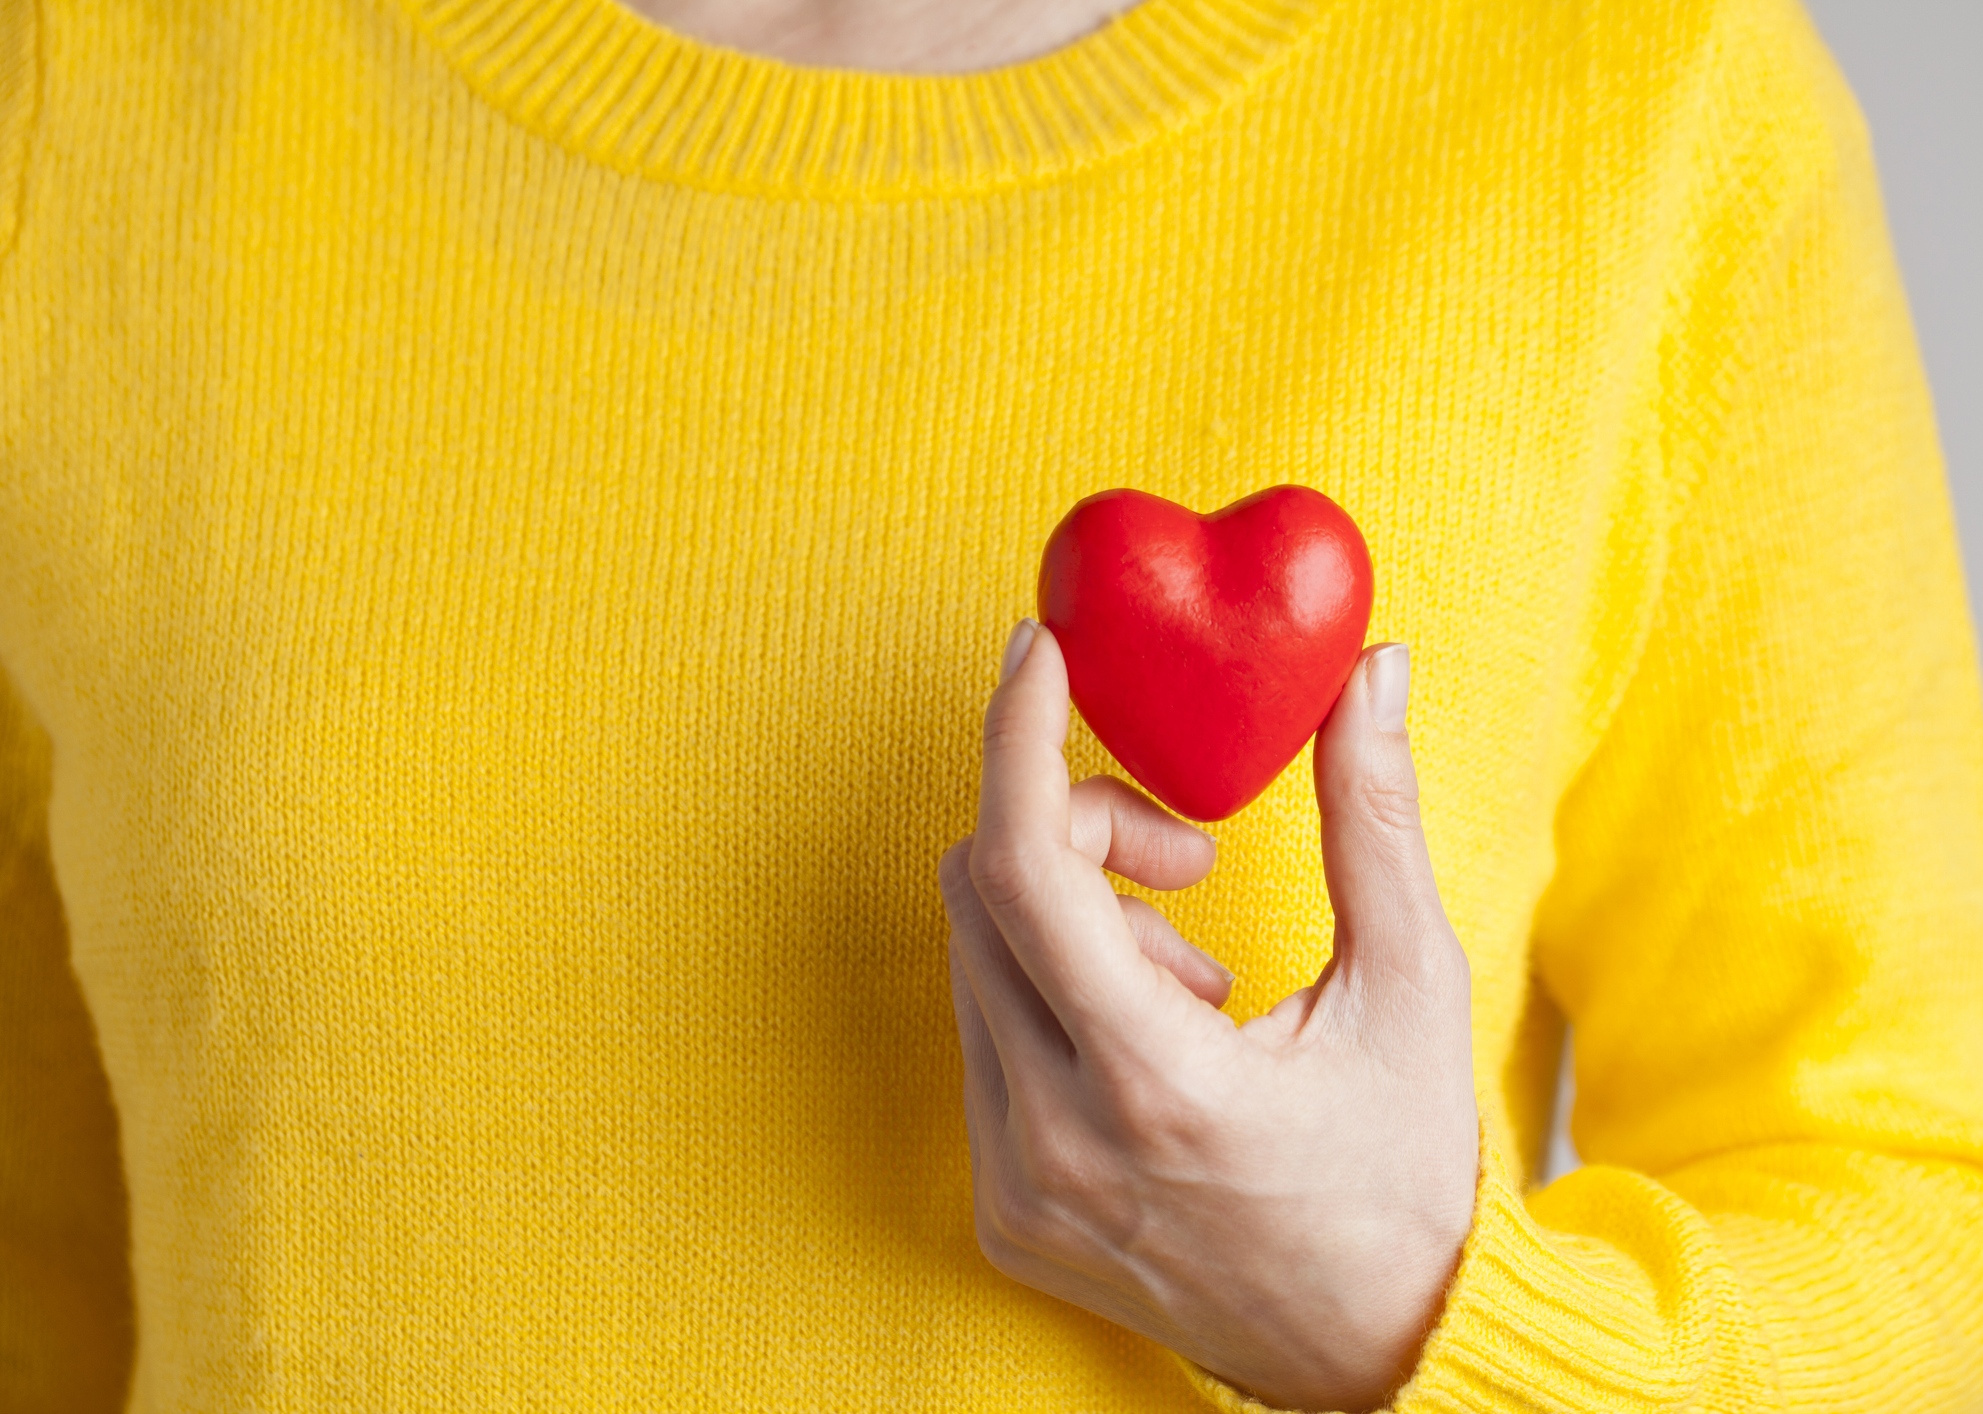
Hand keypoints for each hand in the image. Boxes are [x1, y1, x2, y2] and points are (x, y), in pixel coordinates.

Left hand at [937, 622, 1478, 1411]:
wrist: (1382, 1353)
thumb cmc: (1408, 1174)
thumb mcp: (1411, 990)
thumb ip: (1375, 819)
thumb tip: (1375, 671)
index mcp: (1160, 1086)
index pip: (1029, 869)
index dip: (1020, 740)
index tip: (1038, 654)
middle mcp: (1058, 1142)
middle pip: (986, 892)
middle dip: (1075, 824)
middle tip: (1186, 849)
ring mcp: (1017, 1185)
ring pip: (974, 959)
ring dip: (1066, 916)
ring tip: (1190, 975)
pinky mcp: (1001, 1211)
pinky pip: (980, 1036)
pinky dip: (1047, 993)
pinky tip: (1149, 1034)